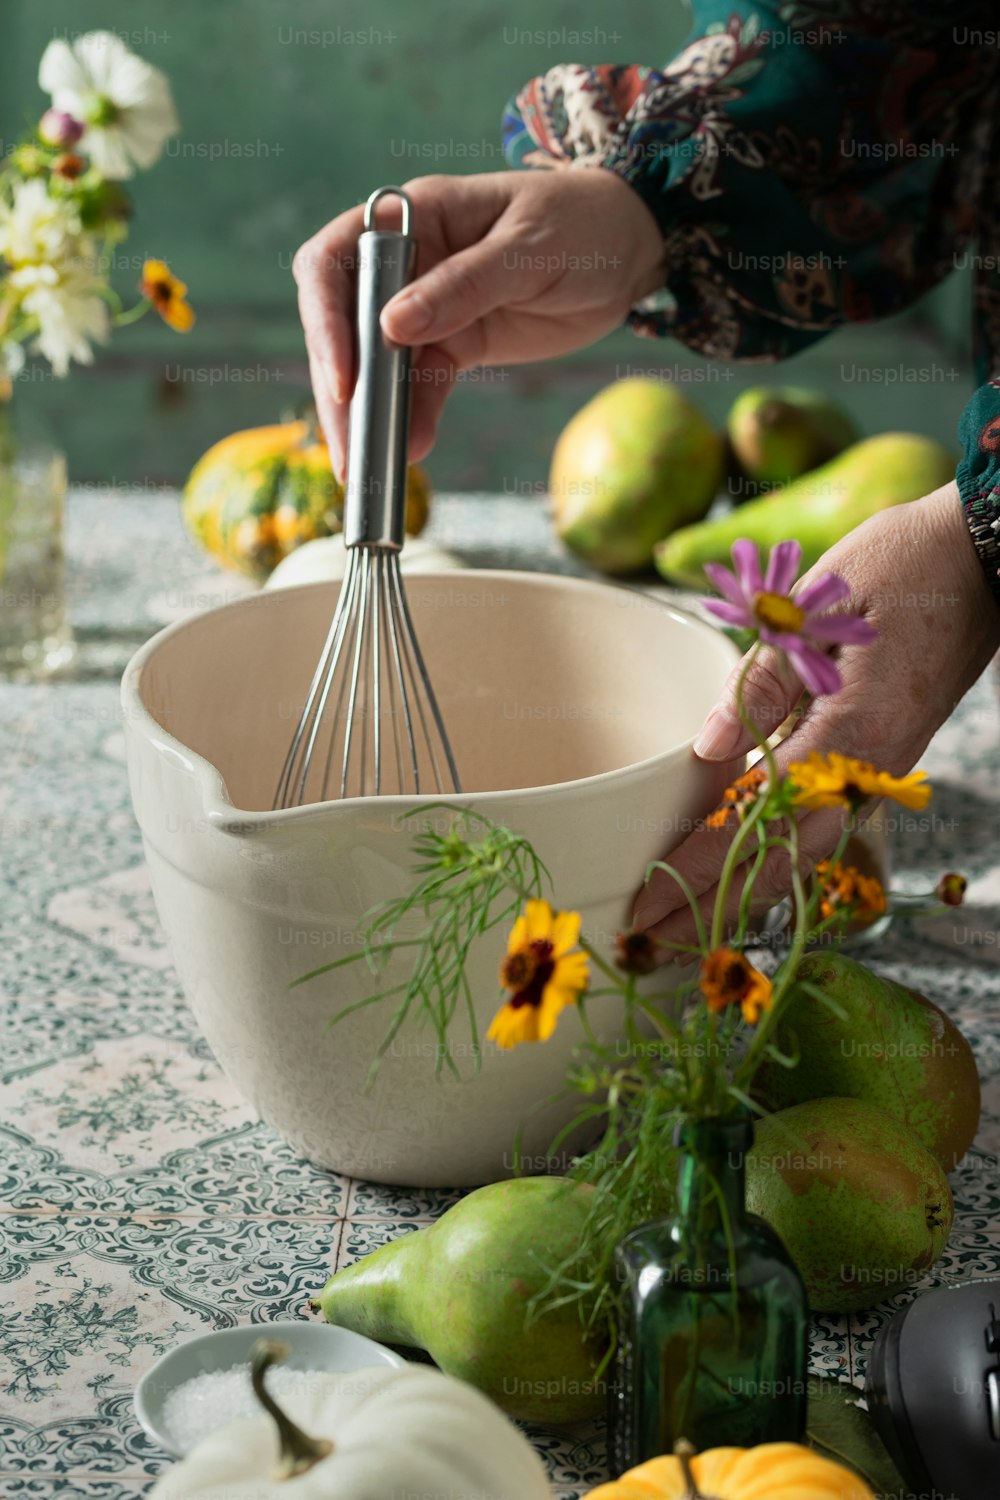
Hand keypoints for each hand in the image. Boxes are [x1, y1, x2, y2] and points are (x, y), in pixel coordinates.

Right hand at [292, 168, 665, 478]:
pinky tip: (414, 449)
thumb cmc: (581, 223)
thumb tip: (393, 326)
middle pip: (346, 325)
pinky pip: (420, 385)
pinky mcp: (453, 344)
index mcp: (413, 216)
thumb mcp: (528, 248)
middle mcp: (406, 261)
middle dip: (343, 389)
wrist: (630, 251)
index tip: (344, 379)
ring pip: (378, 365)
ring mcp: (427, 306)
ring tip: (369, 469)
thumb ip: (463, 285)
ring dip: (371, 416)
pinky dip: (413, 418)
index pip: (335, 262)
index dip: (326, 320)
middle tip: (349, 450)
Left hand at [632, 481, 999, 949]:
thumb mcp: (814, 613)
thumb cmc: (899, 569)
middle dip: (710, 906)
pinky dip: (774, 861)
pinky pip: (819, 829)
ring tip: (681, 926)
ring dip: (739, 893)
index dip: (698, 868)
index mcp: (849, 737)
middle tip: (647, 941)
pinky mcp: (877, 764)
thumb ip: (758, 684)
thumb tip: (704, 752)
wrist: (983, 561)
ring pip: (801, 856)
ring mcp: (876, 774)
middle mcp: (866, 772)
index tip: (645, 902)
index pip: (756, 824)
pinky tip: (736, 876)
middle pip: (779, 864)